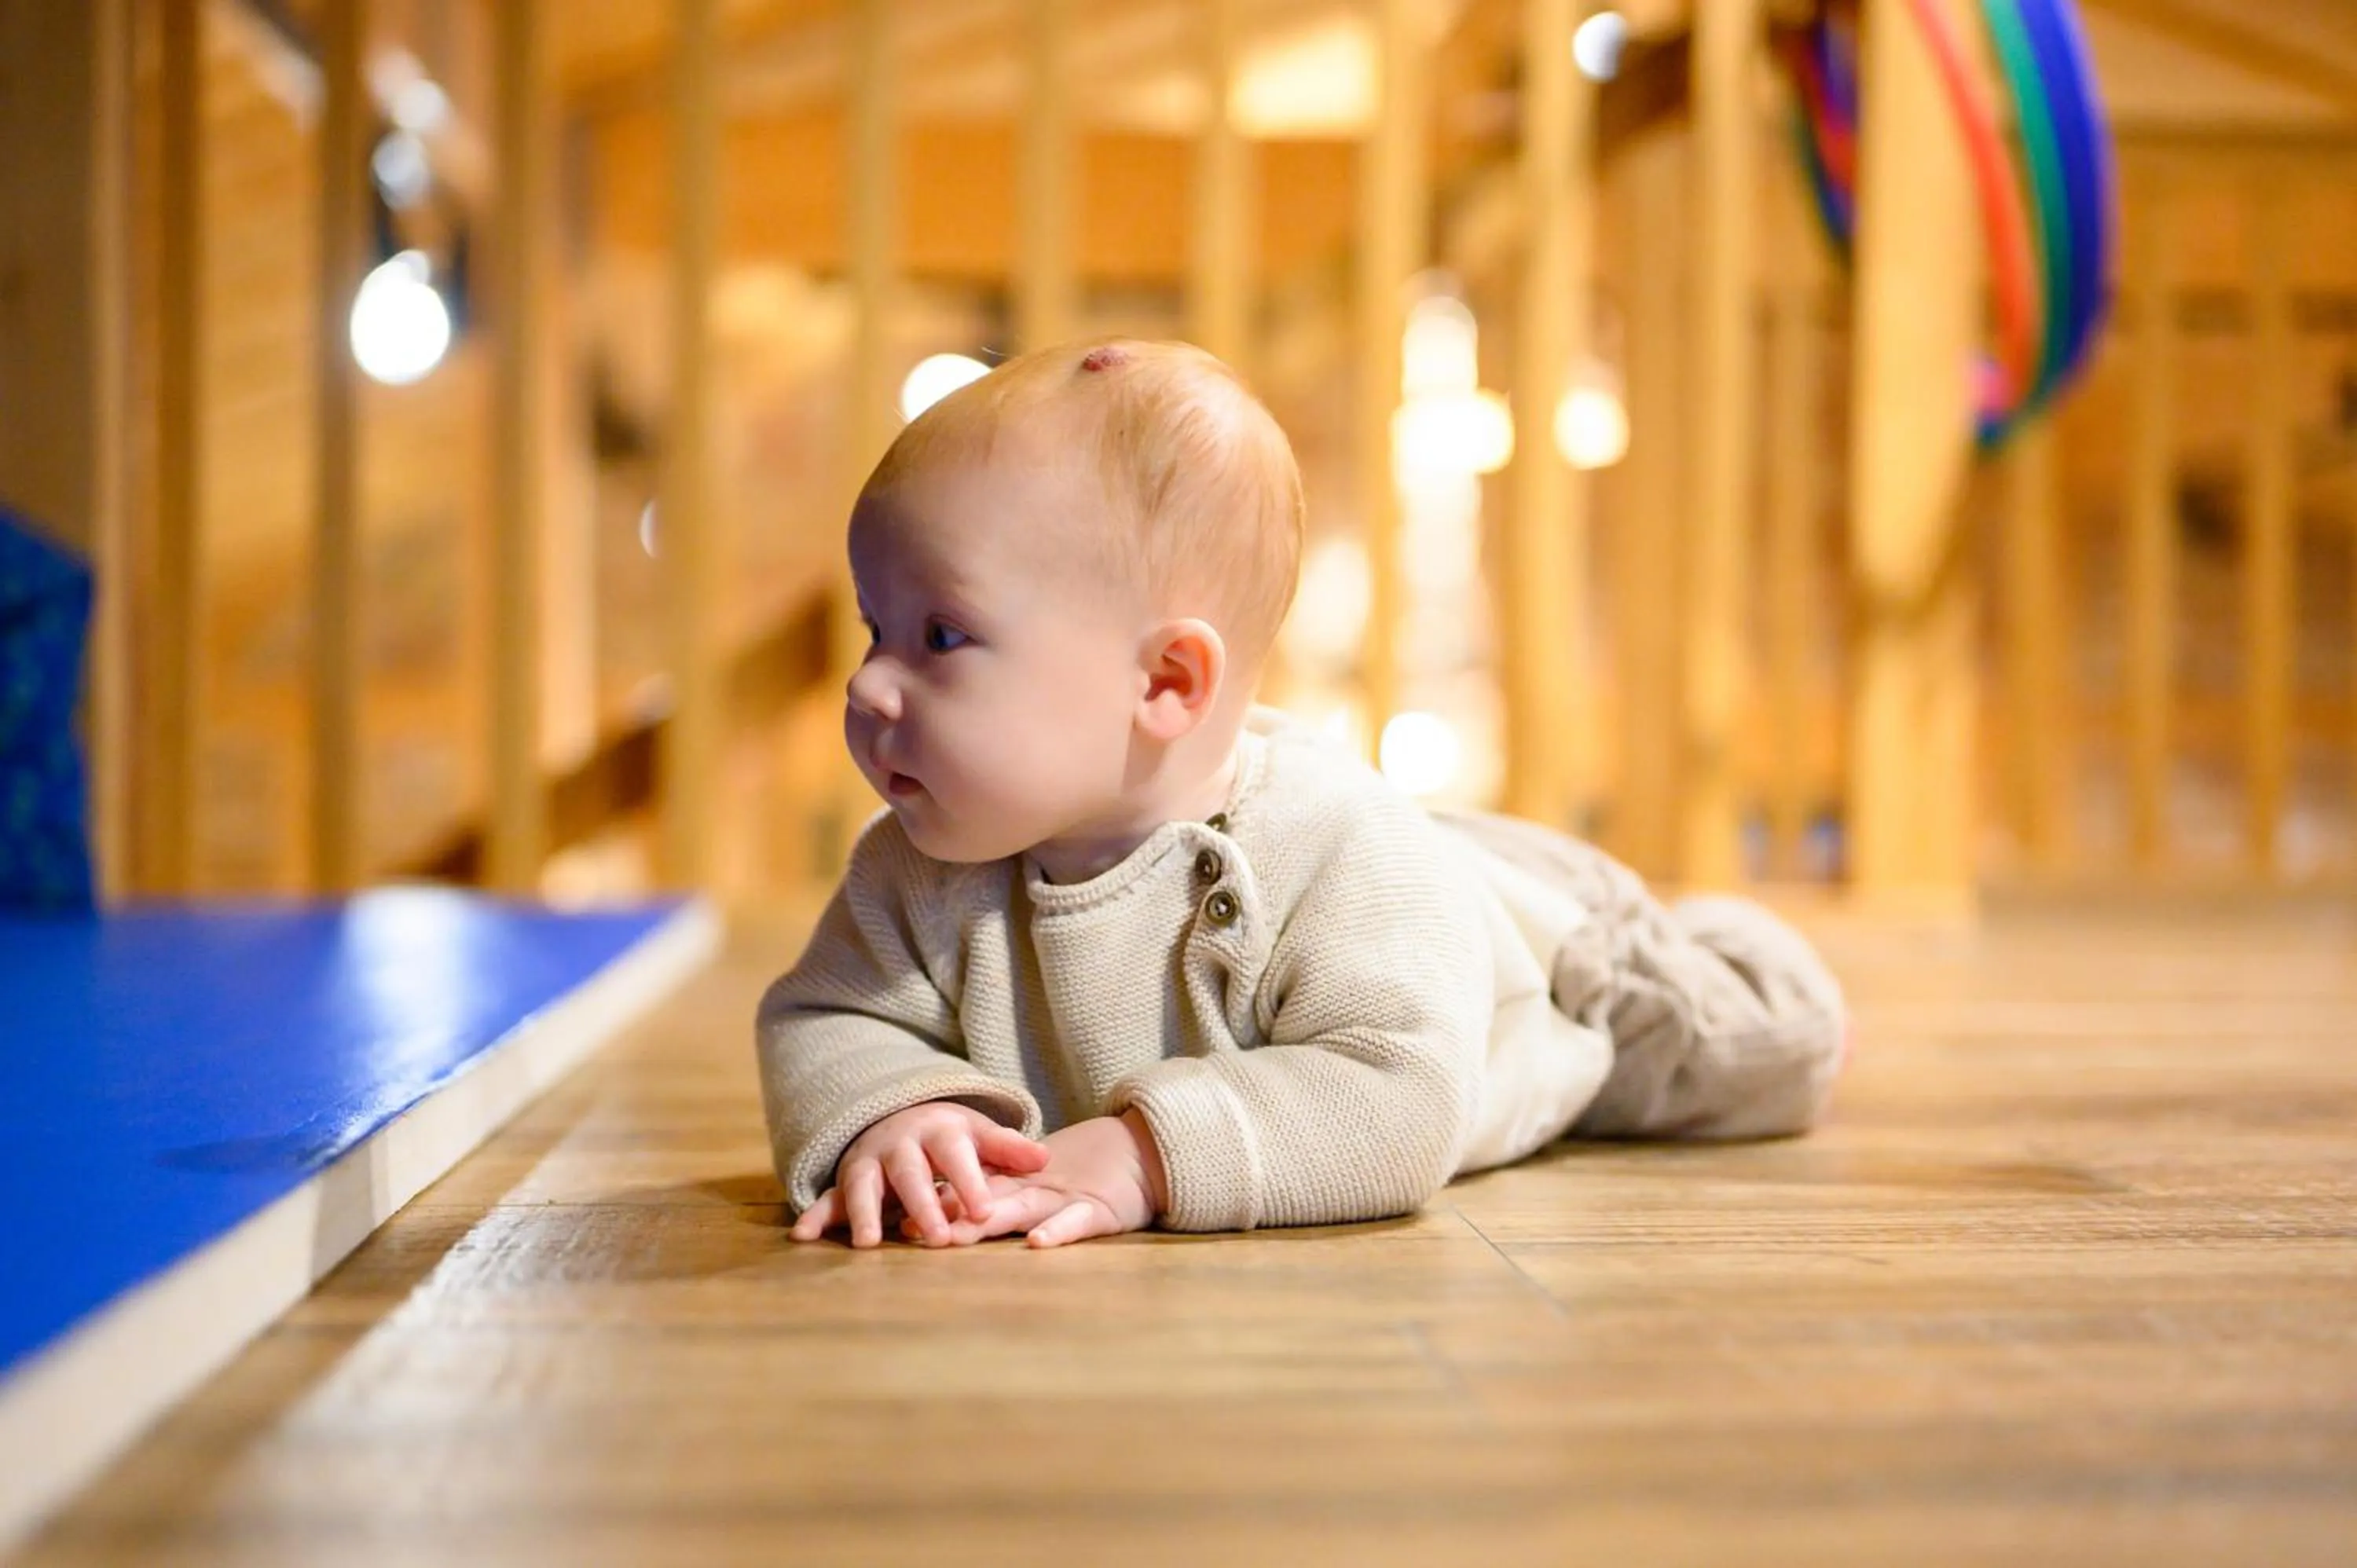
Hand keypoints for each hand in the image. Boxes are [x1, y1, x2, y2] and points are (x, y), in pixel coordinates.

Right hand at [792, 1101, 1049, 1247]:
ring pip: (864, 1185)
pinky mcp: (846, 1180)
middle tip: (936, 1239)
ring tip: (869, 1245)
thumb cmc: (949, 1136)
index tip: (983, 1212)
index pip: (956, 1155)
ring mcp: (869, 1161)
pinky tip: (802, 1237)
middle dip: (921, 1204)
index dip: (970, 1181)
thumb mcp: (979, 1134)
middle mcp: (900, 1144)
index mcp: (939, 1131)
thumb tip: (1044, 1158)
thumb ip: (1008, 1149)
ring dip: (865, 1213)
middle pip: (910, 1173)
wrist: (899, 1114)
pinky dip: (815, 1216)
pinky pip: (828, 1197)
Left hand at [911, 1111, 1168, 1249]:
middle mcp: (1035, 1189)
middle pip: (984, 1200)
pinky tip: (1037, 1245)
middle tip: (909, 1232)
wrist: (1145, 1149)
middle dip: (946, 1215)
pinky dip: (1058, 1232)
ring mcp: (1065, 1198)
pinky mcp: (1100, 1211)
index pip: (971, 1191)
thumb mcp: (1041, 1185)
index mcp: (1019, 1184)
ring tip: (955, 1236)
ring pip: (1020, 1208)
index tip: (897, 1222)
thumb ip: (1004, 1198)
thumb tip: (950, 1217)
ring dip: (987, 1221)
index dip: (935, 1204)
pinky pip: (1076, 1222)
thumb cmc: (1089, 1172)